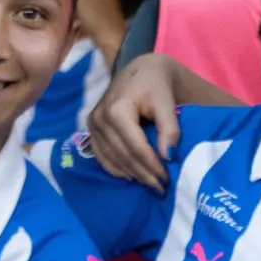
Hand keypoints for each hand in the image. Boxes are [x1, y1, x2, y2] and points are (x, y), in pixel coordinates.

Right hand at [86, 54, 182, 192]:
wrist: (140, 70)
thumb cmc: (155, 84)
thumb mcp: (167, 102)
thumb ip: (169, 128)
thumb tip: (167, 156)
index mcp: (117, 109)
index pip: (135, 147)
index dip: (151, 166)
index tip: (166, 180)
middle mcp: (99, 118)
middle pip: (123, 156)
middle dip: (143, 175)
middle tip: (161, 189)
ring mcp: (92, 124)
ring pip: (112, 159)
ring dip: (132, 175)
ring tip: (150, 185)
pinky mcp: (91, 129)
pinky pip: (101, 156)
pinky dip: (116, 169)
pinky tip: (131, 176)